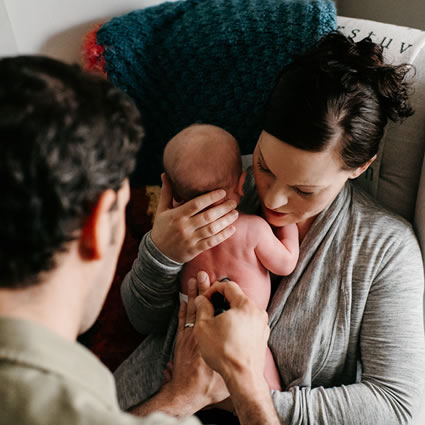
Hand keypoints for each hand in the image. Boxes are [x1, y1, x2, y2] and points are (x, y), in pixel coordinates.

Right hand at [150, 173, 238, 262]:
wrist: (158, 253)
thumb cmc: (161, 228)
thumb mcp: (161, 210)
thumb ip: (167, 193)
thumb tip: (165, 174)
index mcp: (177, 215)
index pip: (196, 204)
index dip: (210, 197)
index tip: (222, 192)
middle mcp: (184, 227)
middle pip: (207, 216)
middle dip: (223, 208)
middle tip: (233, 202)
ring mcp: (190, 239)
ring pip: (212, 229)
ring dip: (226, 221)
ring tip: (235, 213)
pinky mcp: (194, 250)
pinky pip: (211, 242)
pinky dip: (223, 236)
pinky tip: (232, 229)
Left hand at [162, 278, 228, 411]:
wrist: (189, 391)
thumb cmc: (211, 380)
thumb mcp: (229, 363)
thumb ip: (235, 349)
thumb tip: (243, 336)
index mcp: (215, 335)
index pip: (214, 310)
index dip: (214, 296)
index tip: (217, 284)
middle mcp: (202, 332)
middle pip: (202, 305)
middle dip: (202, 288)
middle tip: (202, 273)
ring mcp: (190, 336)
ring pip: (191, 310)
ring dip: (192, 294)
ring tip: (192, 280)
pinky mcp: (181, 341)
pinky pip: (181, 321)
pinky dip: (182, 310)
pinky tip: (183, 301)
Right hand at [194, 280, 269, 382]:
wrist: (243, 378)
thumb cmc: (223, 352)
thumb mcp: (203, 327)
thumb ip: (202, 308)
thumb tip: (201, 299)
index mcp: (245, 305)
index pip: (228, 286)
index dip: (213, 289)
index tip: (205, 299)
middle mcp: (257, 311)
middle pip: (238, 297)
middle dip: (222, 300)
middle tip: (209, 308)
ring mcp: (262, 324)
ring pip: (244, 310)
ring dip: (230, 312)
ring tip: (218, 322)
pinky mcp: (263, 336)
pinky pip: (249, 322)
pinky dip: (239, 323)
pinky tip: (228, 334)